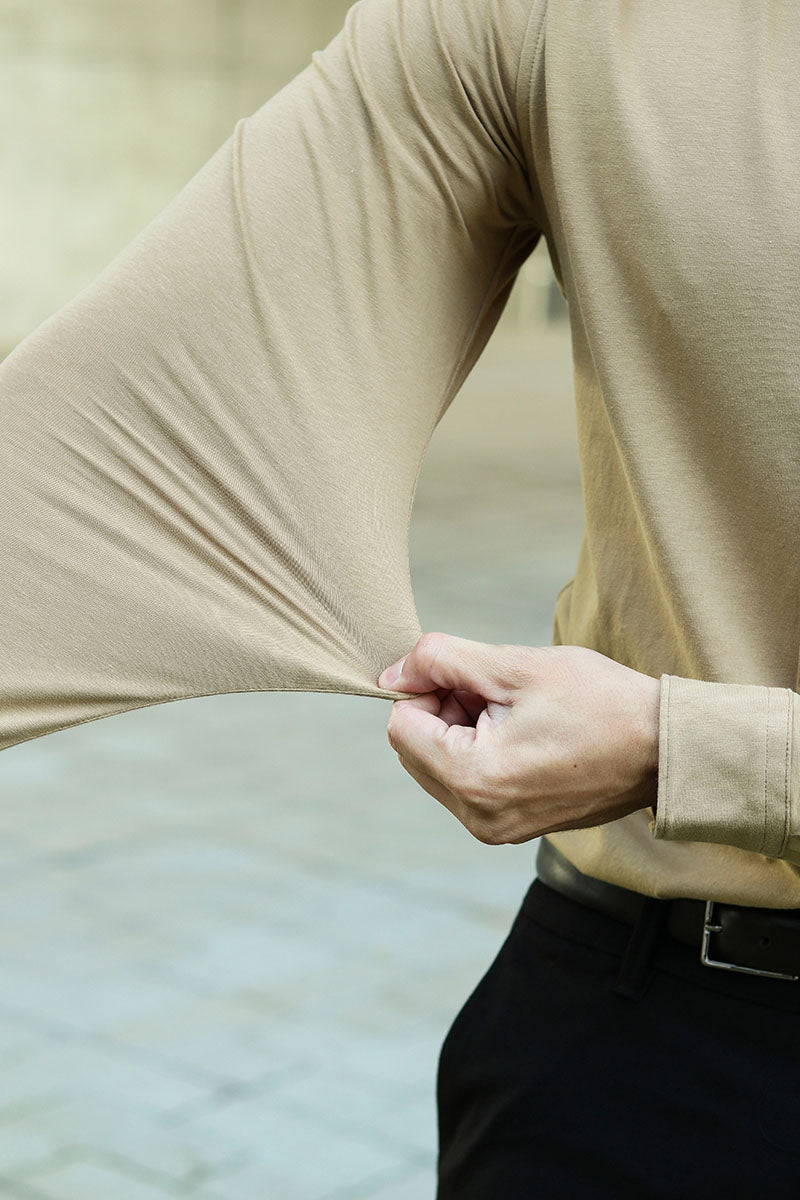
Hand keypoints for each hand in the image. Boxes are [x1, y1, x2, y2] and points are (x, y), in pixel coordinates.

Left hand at [377, 632, 660, 844]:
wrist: (665, 748)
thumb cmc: (601, 703)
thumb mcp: (514, 666)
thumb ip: (442, 661)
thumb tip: (391, 674)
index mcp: (473, 778)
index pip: (400, 725)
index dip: (426, 687)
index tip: (472, 676)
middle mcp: (477, 816)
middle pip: (415, 749)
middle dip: (442, 710)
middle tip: (498, 692)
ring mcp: (496, 828)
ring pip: (440, 765)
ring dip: (462, 729)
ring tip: (517, 712)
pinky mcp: (513, 828)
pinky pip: (469, 784)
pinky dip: (481, 752)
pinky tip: (526, 733)